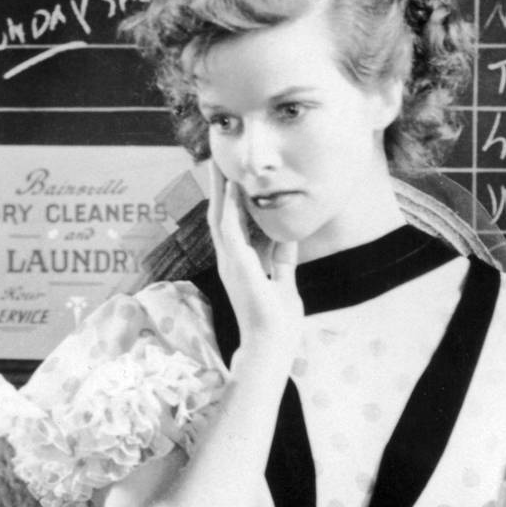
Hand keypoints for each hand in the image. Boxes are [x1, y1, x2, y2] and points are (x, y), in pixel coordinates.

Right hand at [207, 164, 301, 365]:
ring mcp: (230, 263)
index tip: (234, 176)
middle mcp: (231, 260)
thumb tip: (287, 236)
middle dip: (220, 187)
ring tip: (218, 164)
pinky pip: (229, 230)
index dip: (233, 200)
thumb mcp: (284, 281)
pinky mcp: (237, 266)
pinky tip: (230, 188)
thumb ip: (283, 259)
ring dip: (219, 190)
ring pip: (219, 217)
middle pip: (221, 215)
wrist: (270, 345)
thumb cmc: (276, 322)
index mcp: (241, 264)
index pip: (235, 225)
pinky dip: (228, 208)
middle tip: (218, 160)